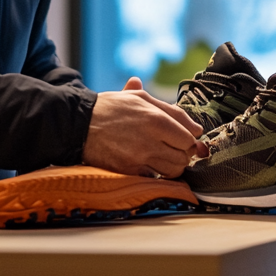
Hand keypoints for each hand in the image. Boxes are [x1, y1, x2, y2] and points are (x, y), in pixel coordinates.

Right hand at [82, 77, 205, 178]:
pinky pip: (154, 178)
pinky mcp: (129, 172)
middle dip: (183, 153)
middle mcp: (150, 141)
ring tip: (163, 157)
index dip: (189, 139)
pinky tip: (149, 164)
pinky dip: (156, 173)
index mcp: (156, 120)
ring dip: (172, 166)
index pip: (189, 139)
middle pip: (184, 157)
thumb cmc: (111, 108)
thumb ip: (170, 110)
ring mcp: (139, 159)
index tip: (183, 138)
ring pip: (172, 171)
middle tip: (174, 148)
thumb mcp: (140, 97)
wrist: (80, 124)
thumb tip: (196, 127)